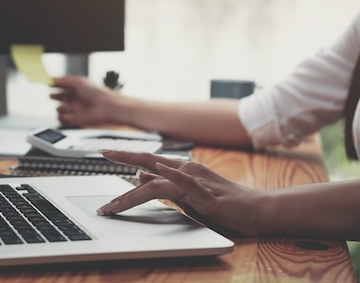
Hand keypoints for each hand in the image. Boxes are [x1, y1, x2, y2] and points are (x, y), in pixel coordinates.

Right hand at [50, 76, 120, 126]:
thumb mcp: (78, 82)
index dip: (55, 84)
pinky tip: (65, 115)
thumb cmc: (97, 93)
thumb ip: (64, 80)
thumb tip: (52, 79)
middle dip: (55, 96)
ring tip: (61, 107)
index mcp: (78, 88)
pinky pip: (64, 119)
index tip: (48, 83)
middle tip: (51, 95)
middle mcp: (77, 98)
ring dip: (59, 109)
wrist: (106, 108)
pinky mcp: (77, 120)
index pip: (63, 85)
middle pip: (61, 97)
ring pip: (61, 109)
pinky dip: (62, 117)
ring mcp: (76, 109)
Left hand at [96, 150, 268, 235]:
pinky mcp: (207, 196)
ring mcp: (198, 181)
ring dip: (132, 194)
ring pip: (158, 182)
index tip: (106, 151)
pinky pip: (187, 185)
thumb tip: (140, 175)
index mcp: (183, 169)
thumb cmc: (224, 203)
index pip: (149, 160)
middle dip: (123, 158)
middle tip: (102, 152)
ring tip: (113, 205)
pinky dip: (172, 179)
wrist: (257, 209)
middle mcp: (188, 170)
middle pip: (149, 163)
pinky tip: (156, 174)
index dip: (127, 155)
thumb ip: (165, 184)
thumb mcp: (187, 194)